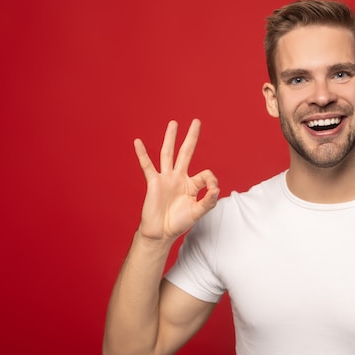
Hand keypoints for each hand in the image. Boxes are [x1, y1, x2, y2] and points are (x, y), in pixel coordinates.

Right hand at [134, 119, 218, 241]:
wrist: (160, 232)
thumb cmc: (178, 223)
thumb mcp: (198, 212)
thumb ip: (208, 201)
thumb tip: (216, 188)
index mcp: (191, 184)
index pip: (205, 174)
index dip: (211, 180)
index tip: (212, 190)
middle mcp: (178, 178)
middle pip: (186, 152)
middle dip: (191, 137)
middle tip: (196, 121)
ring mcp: (165, 178)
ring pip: (168, 154)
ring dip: (170, 138)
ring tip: (173, 123)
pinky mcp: (153, 182)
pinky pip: (147, 165)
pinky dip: (142, 154)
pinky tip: (138, 142)